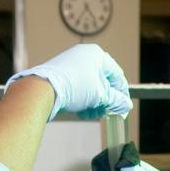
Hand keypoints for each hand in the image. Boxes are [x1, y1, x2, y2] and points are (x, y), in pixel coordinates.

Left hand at [4, 44, 131, 121]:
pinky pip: (78, 88)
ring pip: (90, 87)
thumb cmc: (74, 87)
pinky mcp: (62, 75)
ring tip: (91, 115)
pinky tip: (81, 112)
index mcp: (96, 55)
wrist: (43, 89)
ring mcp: (71, 65)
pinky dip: (83, 101)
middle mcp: (84, 57)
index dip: (122, 93)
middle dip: (105, 101)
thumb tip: (126, 105)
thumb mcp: (101, 95)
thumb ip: (117, 100)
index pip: (117, 74)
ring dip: (94, 104)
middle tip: (105, 114)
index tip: (123, 107)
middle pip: (103, 82)